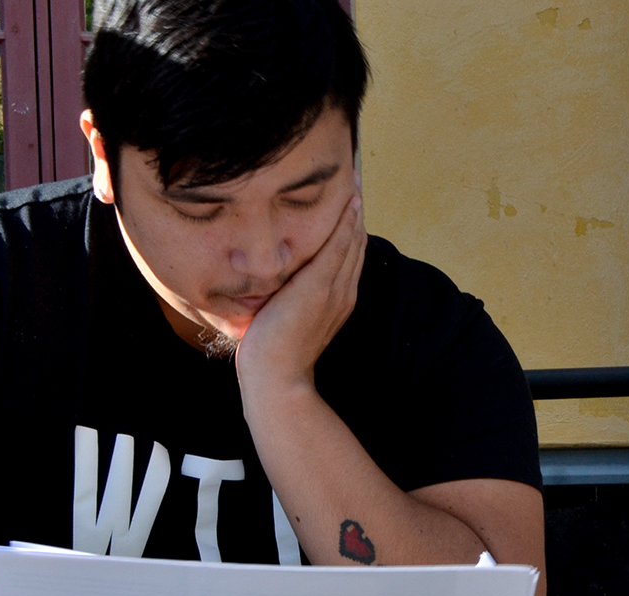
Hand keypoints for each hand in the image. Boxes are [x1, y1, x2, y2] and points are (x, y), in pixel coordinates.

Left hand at [236, 184, 366, 393]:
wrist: (276, 376)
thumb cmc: (272, 354)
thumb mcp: (283, 319)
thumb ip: (287, 300)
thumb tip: (275, 285)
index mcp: (337, 302)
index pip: (348, 260)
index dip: (350, 234)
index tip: (348, 209)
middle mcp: (342, 294)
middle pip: (354, 248)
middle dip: (355, 218)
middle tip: (356, 187)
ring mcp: (333, 290)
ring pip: (350, 244)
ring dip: (354, 215)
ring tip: (355, 188)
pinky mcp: (319, 287)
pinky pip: (338, 248)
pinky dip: (345, 225)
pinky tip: (348, 205)